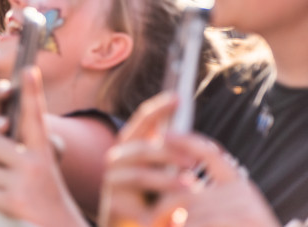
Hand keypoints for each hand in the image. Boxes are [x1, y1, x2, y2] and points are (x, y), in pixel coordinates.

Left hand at [0, 68, 85, 225]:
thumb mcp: (38, 164)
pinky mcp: (15, 201)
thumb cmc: (43, 190)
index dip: (31, 91)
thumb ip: (15, 145)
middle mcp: (35, 160)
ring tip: (0, 185)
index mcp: (42, 148)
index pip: (35, 114)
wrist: (60, 226)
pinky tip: (5, 204)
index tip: (28, 69)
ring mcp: (25, 181)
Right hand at [100, 93, 277, 226]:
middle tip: (196, 160)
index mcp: (131, 147)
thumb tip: (198, 145)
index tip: (178, 97)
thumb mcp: (162, 175)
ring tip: (192, 186)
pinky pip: (140, 207)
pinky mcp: (114, 207)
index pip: (142, 121)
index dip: (158, 108)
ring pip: (139, 175)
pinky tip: (180, 214)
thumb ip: (171, 159)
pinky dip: (163, 210)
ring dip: (168, 180)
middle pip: (142, 148)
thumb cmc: (151, 198)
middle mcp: (117, 160)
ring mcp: (113, 183)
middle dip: (170, 151)